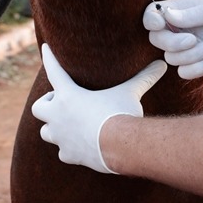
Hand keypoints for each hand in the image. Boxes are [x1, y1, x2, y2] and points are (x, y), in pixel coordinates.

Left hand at [32, 43, 166, 173]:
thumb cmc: (121, 113)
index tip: (45, 48)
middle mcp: (58, 116)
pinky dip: (69, 148)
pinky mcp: (68, 154)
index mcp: (69, 95)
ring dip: (55, 128)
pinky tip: (80, 146)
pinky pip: (63, 151)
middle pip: (39, 107)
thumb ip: (144, 78)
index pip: (54, 70)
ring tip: (69, 125)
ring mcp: (61, 137)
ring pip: (46, 132)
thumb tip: (163, 64)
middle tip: (62, 103)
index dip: (49, 58)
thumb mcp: (131, 92)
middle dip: (48, 105)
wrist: (119, 145)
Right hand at [142, 0, 202, 79]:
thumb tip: (166, 15)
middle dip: (171, 43)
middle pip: (156, 39)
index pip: (153, 14)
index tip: (162, 25)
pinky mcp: (201, 64)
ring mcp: (191, 47)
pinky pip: (184, 72)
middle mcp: (183, 29)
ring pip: (170, 58)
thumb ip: (192, 14)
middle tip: (192, 40)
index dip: (151, 21)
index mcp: (184, 9)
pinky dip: (197, 69)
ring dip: (191, 56)